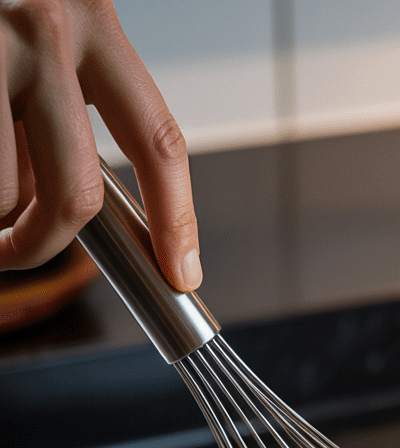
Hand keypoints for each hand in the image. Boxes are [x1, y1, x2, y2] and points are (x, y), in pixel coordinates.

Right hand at [0, 0, 200, 290]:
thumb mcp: (39, 25)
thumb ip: (60, 104)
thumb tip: (63, 205)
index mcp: (90, 18)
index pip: (159, 140)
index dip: (177, 218)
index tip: (183, 271)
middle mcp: (44, 27)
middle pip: (75, 193)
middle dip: (43, 245)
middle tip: (17, 253)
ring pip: (3, 193)